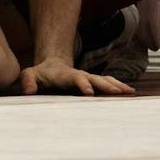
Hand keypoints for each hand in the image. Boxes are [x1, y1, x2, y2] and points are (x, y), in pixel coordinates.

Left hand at [19, 57, 134, 95]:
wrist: (52, 66)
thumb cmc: (40, 73)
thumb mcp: (29, 75)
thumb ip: (28, 81)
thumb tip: (28, 91)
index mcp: (66, 75)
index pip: (76, 78)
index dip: (83, 84)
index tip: (90, 92)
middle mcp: (80, 75)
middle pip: (96, 79)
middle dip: (107, 85)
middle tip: (120, 92)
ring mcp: (88, 78)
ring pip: (105, 80)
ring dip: (117, 85)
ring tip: (131, 92)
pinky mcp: (93, 82)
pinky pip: (108, 84)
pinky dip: (118, 87)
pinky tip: (129, 93)